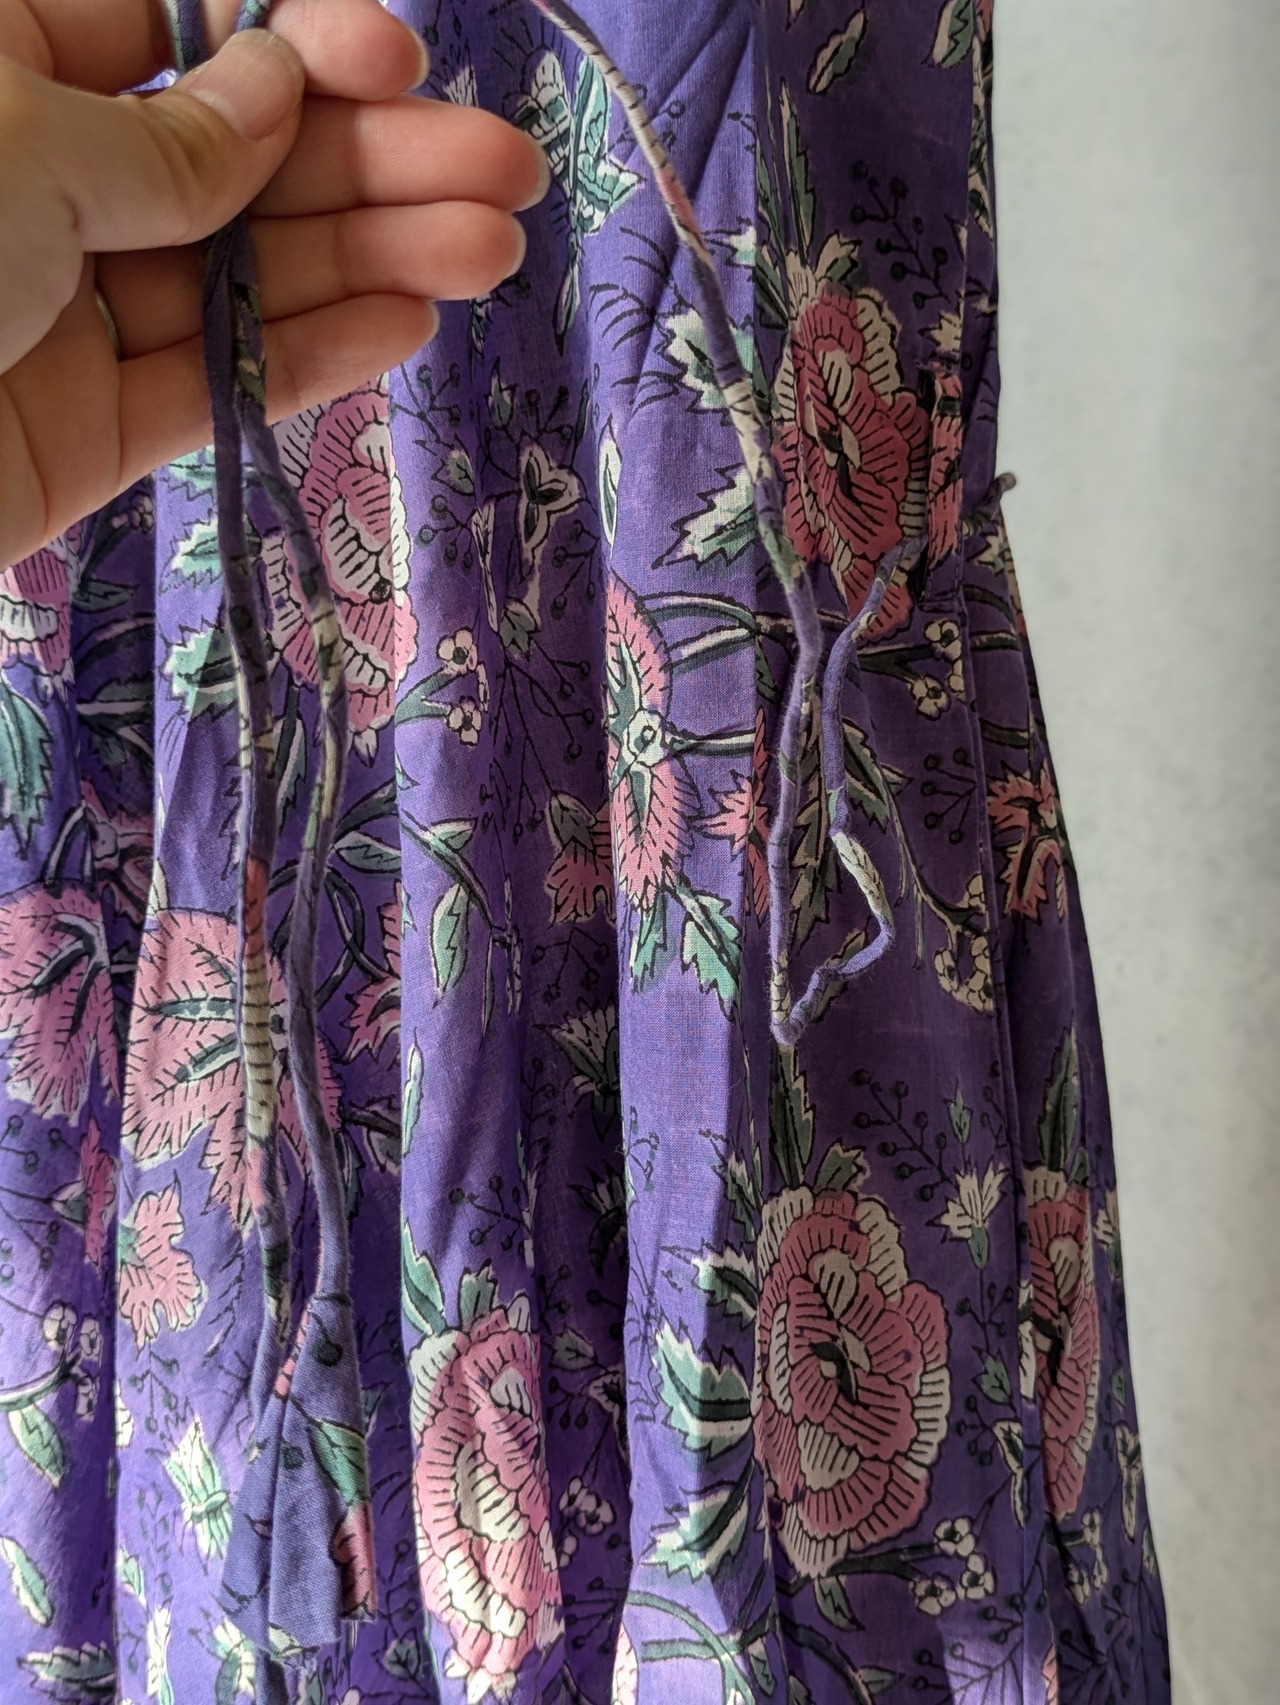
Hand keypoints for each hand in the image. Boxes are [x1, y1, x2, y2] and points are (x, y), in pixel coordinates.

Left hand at [0, 0, 548, 563]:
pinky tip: (405, 324)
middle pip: (230, 161)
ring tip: (492, 249)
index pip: (167, 34)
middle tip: (505, 172)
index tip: (395, 63)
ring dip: (370, 259)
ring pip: (238, 278)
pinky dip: (307, 358)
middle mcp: (28, 183)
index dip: (291, 44)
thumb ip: (169, 139)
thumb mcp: (21, 144)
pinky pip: (210, 385)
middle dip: (370, 163)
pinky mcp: (83, 433)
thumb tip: (273, 91)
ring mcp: (58, 314)